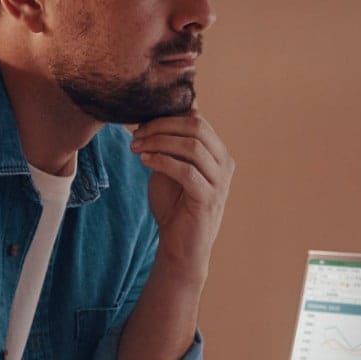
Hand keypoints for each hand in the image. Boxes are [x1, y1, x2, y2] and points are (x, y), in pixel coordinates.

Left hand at [131, 111, 233, 279]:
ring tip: (136, 147)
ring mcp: (220, 181)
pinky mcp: (208, 198)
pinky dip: (162, 161)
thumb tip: (154, 114)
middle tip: (136, 134)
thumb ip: (168, 144)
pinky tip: (143, 161)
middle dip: (161, 126)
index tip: (139, 124)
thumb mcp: (169, 167)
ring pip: (192, 146)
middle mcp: (224, 163)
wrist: (179, 245)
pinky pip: (186, 171)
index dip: (166, 117)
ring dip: (158, 142)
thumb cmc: (173, 205)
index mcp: (217, 152)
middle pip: (196, 127)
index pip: (196, 119)